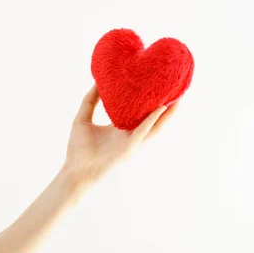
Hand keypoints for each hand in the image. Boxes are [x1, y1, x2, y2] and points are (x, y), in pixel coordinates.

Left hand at [62, 83, 179, 188]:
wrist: (75, 171)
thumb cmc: (78, 149)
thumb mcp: (83, 118)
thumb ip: (90, 101)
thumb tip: (97, 81)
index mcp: (119, 129)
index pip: (137, 114)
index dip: (147, 103)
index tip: (155, 86)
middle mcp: (128, 136)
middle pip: (152, 120)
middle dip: (165, 108)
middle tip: (175, 90)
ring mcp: (131, 144)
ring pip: (155, 127)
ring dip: (167, 114)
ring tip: (178, 98)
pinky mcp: (129, 150)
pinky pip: (143, 132)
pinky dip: (152, 120)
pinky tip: (161, 108)